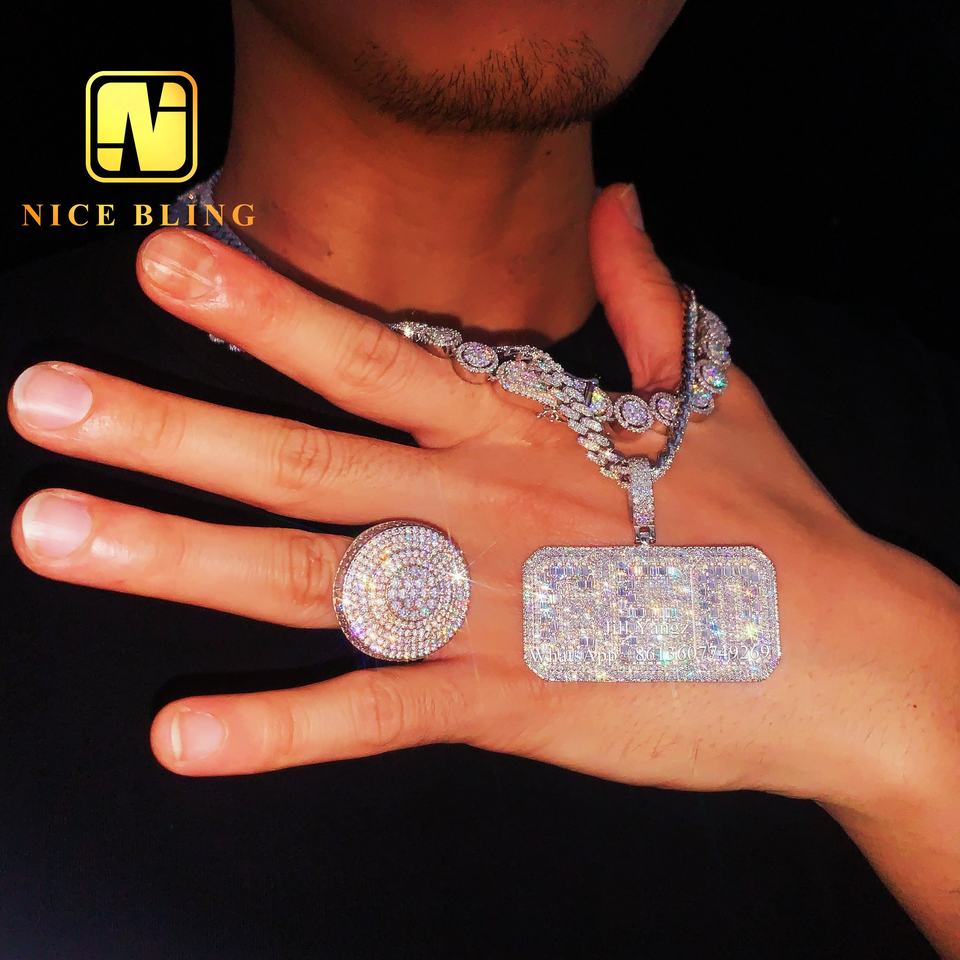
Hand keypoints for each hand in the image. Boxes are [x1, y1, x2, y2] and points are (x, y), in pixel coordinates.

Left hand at [7, 187, 957, 813]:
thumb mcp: (711, 395)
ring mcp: (486, 612)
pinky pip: (374, 718)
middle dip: (166, 425)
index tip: (164, 263)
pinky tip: (183, 736)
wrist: (843, 656)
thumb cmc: (775, 523)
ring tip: (53, 532)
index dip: (266, 303)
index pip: (371, 351)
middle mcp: (484, 508)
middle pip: (299, 459)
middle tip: (42, 402)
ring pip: (305, 579)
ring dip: (172, 559)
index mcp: (526, 429)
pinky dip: (279, 729)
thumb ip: (646, 300)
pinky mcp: (505, 708)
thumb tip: (625, 209)